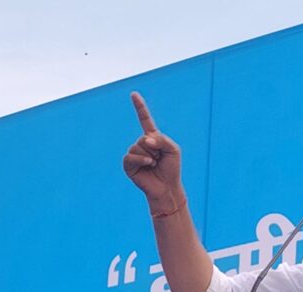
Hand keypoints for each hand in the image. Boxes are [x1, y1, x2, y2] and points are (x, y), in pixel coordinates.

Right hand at [123, 92, 183, 206]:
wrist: (167, 187)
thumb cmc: (171, 168)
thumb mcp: (173, 150)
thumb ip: (162, 140)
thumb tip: (146, 140)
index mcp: (153, 138)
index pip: (145, 119)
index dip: (140, 107)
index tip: (134, 94)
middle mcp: (142, 144)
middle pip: (144, 137)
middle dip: (155, 148)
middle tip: (160, 159)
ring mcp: (134, 154)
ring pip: (138, 146)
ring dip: (150, 156)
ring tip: (154, 164)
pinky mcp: (128, 164)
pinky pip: (132, 156)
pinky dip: (142, 160)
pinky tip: (149, 165)